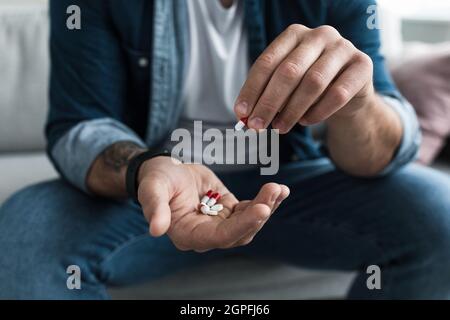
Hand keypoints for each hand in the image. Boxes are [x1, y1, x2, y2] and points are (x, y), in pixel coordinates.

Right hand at [137, 157, 289, 251]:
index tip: (262, 209)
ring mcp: (221, 223)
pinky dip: (266, 201)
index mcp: (188, 235)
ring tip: (279, 189)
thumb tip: (156, 229)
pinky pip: (251, 209)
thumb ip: (154, 207)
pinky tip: (279, 190)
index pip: (220, 237)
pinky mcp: (230, 211)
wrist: (166, 171)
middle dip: (260, 213)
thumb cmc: (156, 180)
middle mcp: (207, 234)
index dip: (242, 225)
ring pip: (250, 223)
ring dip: (267, 207)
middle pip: (241, 232)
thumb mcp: (152, 188)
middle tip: (274, 190)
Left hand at [234, 24, 374, 132]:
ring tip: (280, 128)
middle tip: (257, 126)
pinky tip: (306, 121)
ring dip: (292, 110)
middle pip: (289, 71)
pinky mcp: (362, 65)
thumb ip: (266, 96)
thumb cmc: (309, 87)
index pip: (267, 62)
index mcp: (294, 34)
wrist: (349, 91)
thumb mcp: (286, 87)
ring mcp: (343, 48)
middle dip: (269, 102)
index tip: (241, 113)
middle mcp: (319, 35)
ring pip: (313, 82)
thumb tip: (245, 117)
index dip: (252, 89)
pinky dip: (318, 112)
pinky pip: (337, 94)